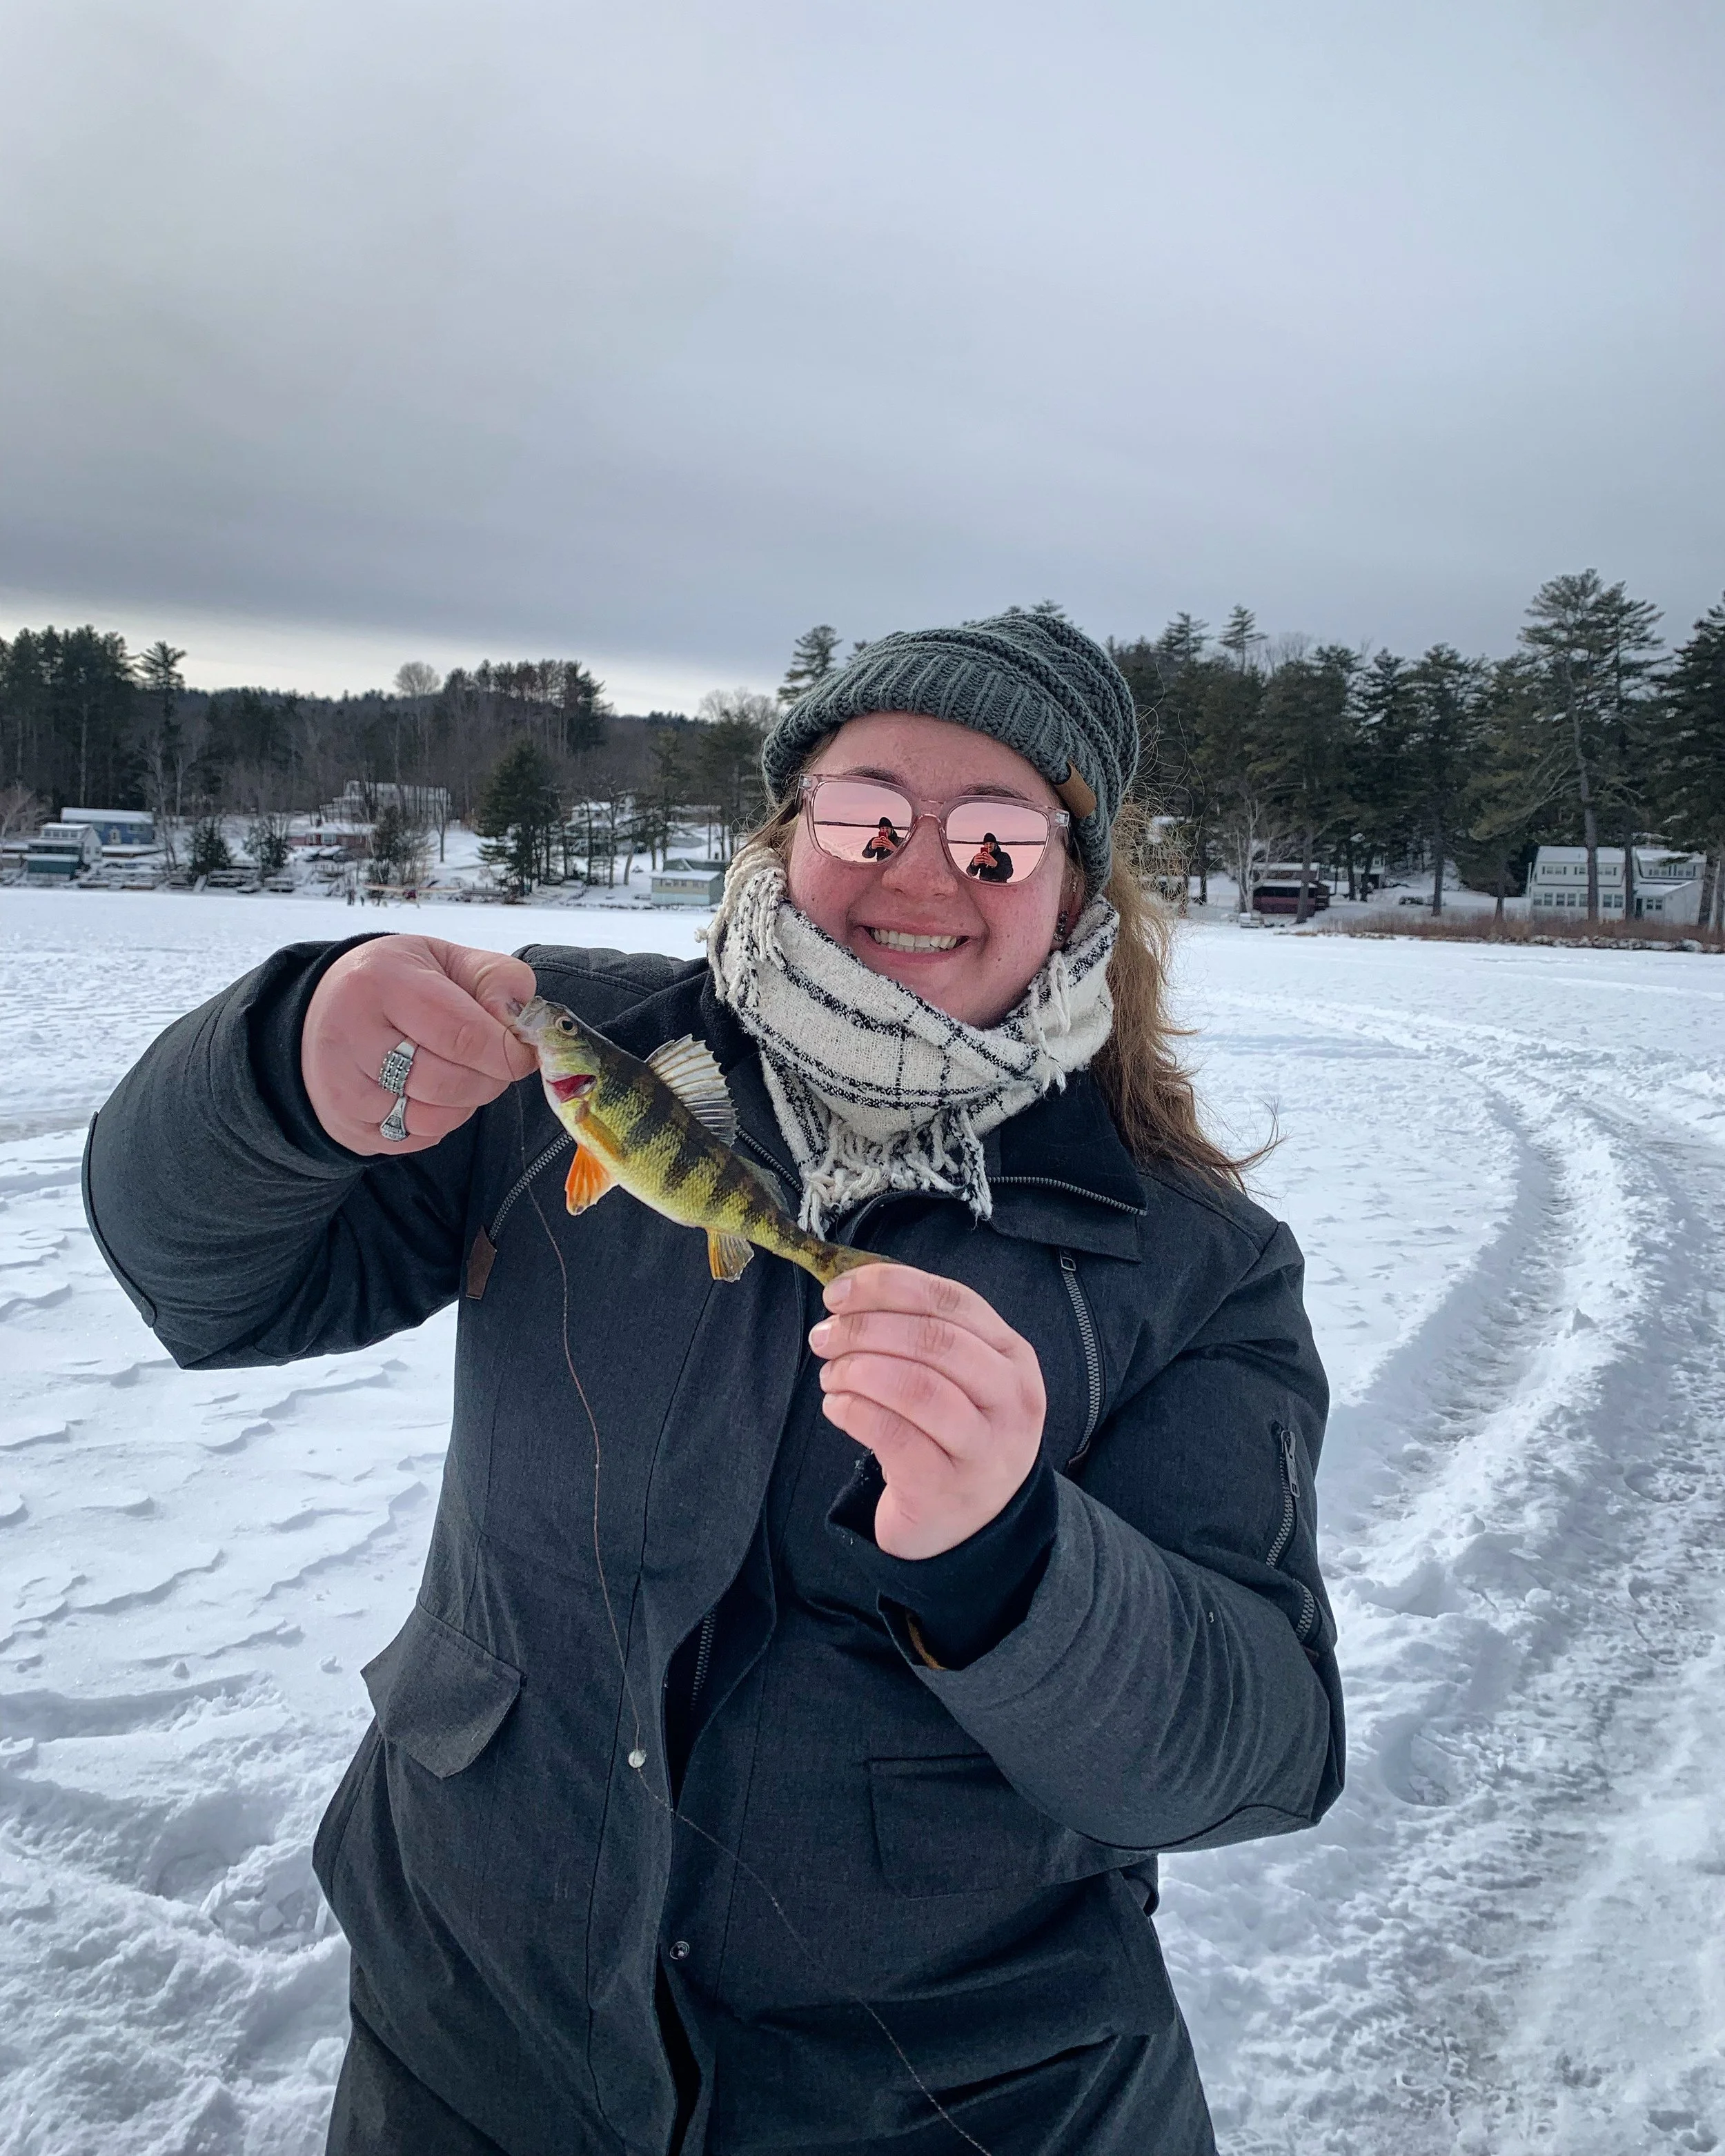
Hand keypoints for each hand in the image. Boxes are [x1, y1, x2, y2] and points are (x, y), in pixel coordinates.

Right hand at [301, 936, 537, 1154]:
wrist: (324, 1009)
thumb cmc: (396, 982)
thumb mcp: (447, 959)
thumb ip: (497, 979)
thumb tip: (519, 1021)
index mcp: (381, 982)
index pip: (463, 1035)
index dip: (507, 1052)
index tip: (523, 1052)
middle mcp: (350, 1035)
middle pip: (449, 1082)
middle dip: (490, 1079)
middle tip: (495, 1064)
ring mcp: (341, 1086)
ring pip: (432, 1118)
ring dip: (465, 1104)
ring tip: (460, 1074)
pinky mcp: (342, 1124)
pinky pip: (413, 1140)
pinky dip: (436, 1123)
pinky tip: (428, 1093)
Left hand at [809, 1264, 1045, 1558]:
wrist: (969, 1525)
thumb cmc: (953, 1433)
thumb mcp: (961, 1377)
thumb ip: (922, 1330)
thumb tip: (850, 1293)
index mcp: (1014, 1356)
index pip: (952, 1301)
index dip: (888, 1288)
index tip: (837, 1293)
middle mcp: (1011, 1400)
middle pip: (935, 1341)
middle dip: (866, 1329)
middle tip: (824, 1337)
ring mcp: (984, 1449)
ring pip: (917, 1388)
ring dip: (858, 1371)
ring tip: (831, 1375)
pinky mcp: (946, 1489)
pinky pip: (893, 1436)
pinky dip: (853, 1411)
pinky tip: (836, 1407)